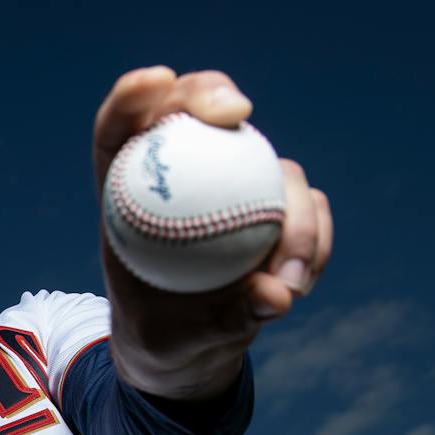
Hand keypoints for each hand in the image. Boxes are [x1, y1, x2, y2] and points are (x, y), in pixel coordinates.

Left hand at [93, 67, 333, 399]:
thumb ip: (219, 320)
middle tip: (236, 111)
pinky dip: (313, 239)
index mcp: (129, 195)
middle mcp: (184, 179)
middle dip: (212, 93)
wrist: (190, 352)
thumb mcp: (173, 342)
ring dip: (290, 208)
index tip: (155, 81)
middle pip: (195, 111)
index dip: (131, 96)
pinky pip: (308, 209)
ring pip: (270, 163)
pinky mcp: (278, 211)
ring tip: (288, 277)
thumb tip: (273, 294)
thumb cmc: (161, 337)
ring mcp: (235, 189)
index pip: (121, 131)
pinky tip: (300, 283)